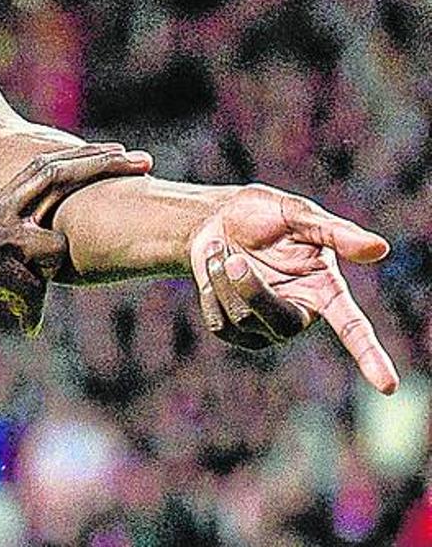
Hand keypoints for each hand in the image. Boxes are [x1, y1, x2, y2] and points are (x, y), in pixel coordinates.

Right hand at [0, 143, 152, 336]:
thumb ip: (5, 252)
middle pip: (55, 176)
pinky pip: (30, 290)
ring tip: (38, 304)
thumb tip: (36, 277)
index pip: (43, 170)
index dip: (80, 159)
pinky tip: (23, 327)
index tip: (117, 153)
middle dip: (100, 167)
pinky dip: (30, 313)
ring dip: (48, 279)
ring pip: (51, 245)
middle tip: (142, 162)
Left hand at [189, 183, 398, 393]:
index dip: (370, 355)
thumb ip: (334, 231)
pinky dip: (210, 289)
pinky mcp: (238, 332)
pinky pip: (220, 324)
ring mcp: (268, 327)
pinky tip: (214, 267)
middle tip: (235, 260)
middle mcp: (301, 313)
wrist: (218, 219)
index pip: (352, 327)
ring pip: (243, 319)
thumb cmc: (264, 215)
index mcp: (325, 289)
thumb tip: (380, 247)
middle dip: (252, 290)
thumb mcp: (296, 213)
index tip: (387, 385)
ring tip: (224, 252)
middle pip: (281, 322)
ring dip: (224, 280)